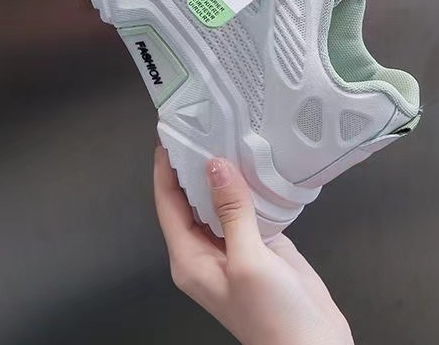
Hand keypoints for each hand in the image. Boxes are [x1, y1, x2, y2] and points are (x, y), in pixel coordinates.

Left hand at [154, 146, 353, 344]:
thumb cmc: (272, 315)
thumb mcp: (247, 261)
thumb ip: (231, 211)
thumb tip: (215, 165)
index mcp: (190, 260)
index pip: (169, 204)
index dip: (166, 169)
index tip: (169, 134)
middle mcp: (207, 251)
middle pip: (193, 199)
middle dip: (195, 164)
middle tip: (204, 123)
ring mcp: (235, 247)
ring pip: (222, 200)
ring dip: (225, 172)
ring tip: (230, 133)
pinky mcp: (262, 244)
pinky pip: (249, 207)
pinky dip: (251, 185)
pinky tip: (259, 162)